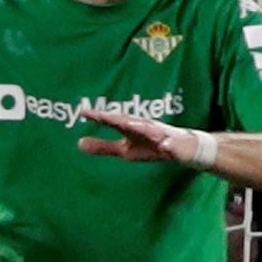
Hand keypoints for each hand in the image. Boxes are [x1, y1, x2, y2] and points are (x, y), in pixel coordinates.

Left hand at [76, 108, 205, 165]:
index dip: (99, 116)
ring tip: (128, 124)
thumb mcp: (124, 150)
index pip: (113, 121)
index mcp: (132, 128)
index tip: (82, 112)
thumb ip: (103, 146)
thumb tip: (78, 144)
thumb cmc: (151, 146)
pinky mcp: (177, 146)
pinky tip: (164, 145)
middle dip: (116, 118)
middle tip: (100, 115)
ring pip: (152, 130)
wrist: (184, 148)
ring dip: (142, 127)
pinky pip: (173, 145)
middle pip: (130, 121)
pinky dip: (169, 144)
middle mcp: (145, 128)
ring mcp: (162, 135)